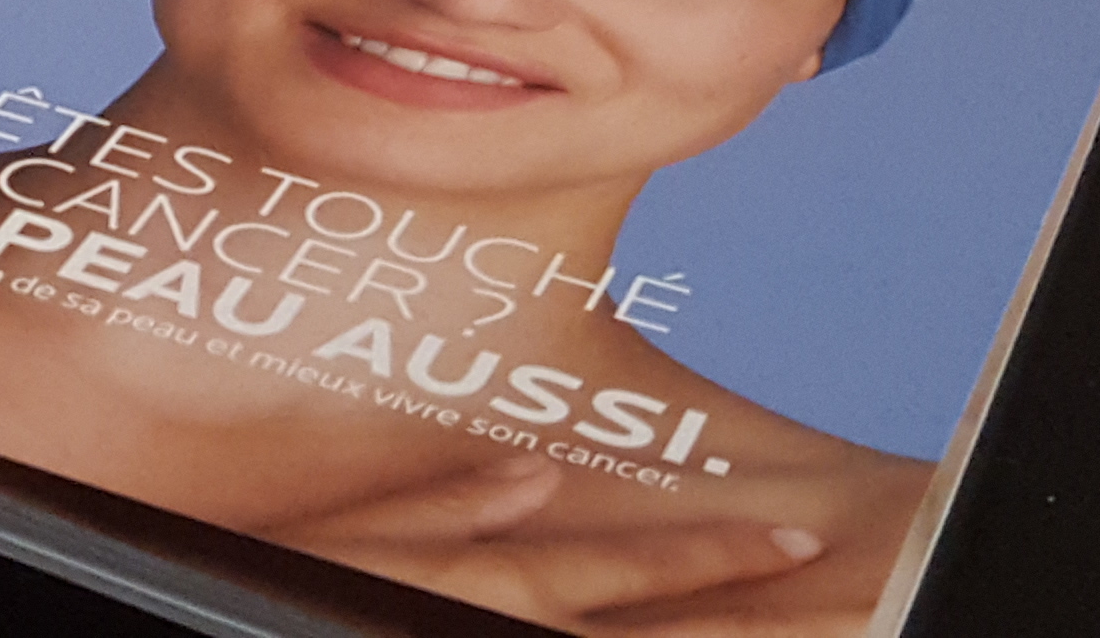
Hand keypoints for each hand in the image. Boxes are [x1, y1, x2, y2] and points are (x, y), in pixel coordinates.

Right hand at [282, 454, 833, 633]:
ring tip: (811, 625)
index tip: (796, 541)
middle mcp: (509, 629)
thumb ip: (445, 504)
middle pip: (657, 633)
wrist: (246, 616)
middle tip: (854, 600)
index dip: (716, 554)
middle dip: (754, 619)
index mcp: (491, 584)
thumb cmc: (284, 563)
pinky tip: (688, 633)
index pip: (629, 572)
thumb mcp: (353, 531)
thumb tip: (531, 477)